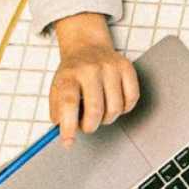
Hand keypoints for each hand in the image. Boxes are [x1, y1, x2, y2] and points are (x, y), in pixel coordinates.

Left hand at [49, 13, 139, 145]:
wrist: (87, 46)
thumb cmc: (73, 73)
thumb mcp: (56, 88)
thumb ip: (58, 111)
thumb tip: (66, 134)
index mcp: (69, 75)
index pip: (68, 103)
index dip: (69, 126)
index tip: (68, 142)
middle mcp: (90, 69)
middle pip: (95, 109)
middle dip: (90, 126)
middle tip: (87, 126)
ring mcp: (111, 67)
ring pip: (115, 108)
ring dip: (107, 119)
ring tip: (100, 113)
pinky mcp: (127, 67)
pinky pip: (131, 99)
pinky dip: (124, 109)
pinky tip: (114, 104)